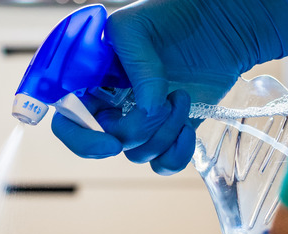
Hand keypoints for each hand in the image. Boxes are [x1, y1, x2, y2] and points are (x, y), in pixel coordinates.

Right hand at [52, 0, 287, 174]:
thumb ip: (136, 67)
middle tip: (159, 108)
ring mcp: (139, 121)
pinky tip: (188, 129)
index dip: (80, 138)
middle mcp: (109, 104)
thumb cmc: (172, 15)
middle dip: (134, 132)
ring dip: (163, 132)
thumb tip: (148, 110)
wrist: (221, 22)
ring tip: (181, 97)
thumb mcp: (138, 28)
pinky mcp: (168, 133)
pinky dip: (176, 155)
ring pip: (136, 153)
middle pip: (102, 143)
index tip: (110, 144)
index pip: (66, 120)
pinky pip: (162, 164)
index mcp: (90, 79)